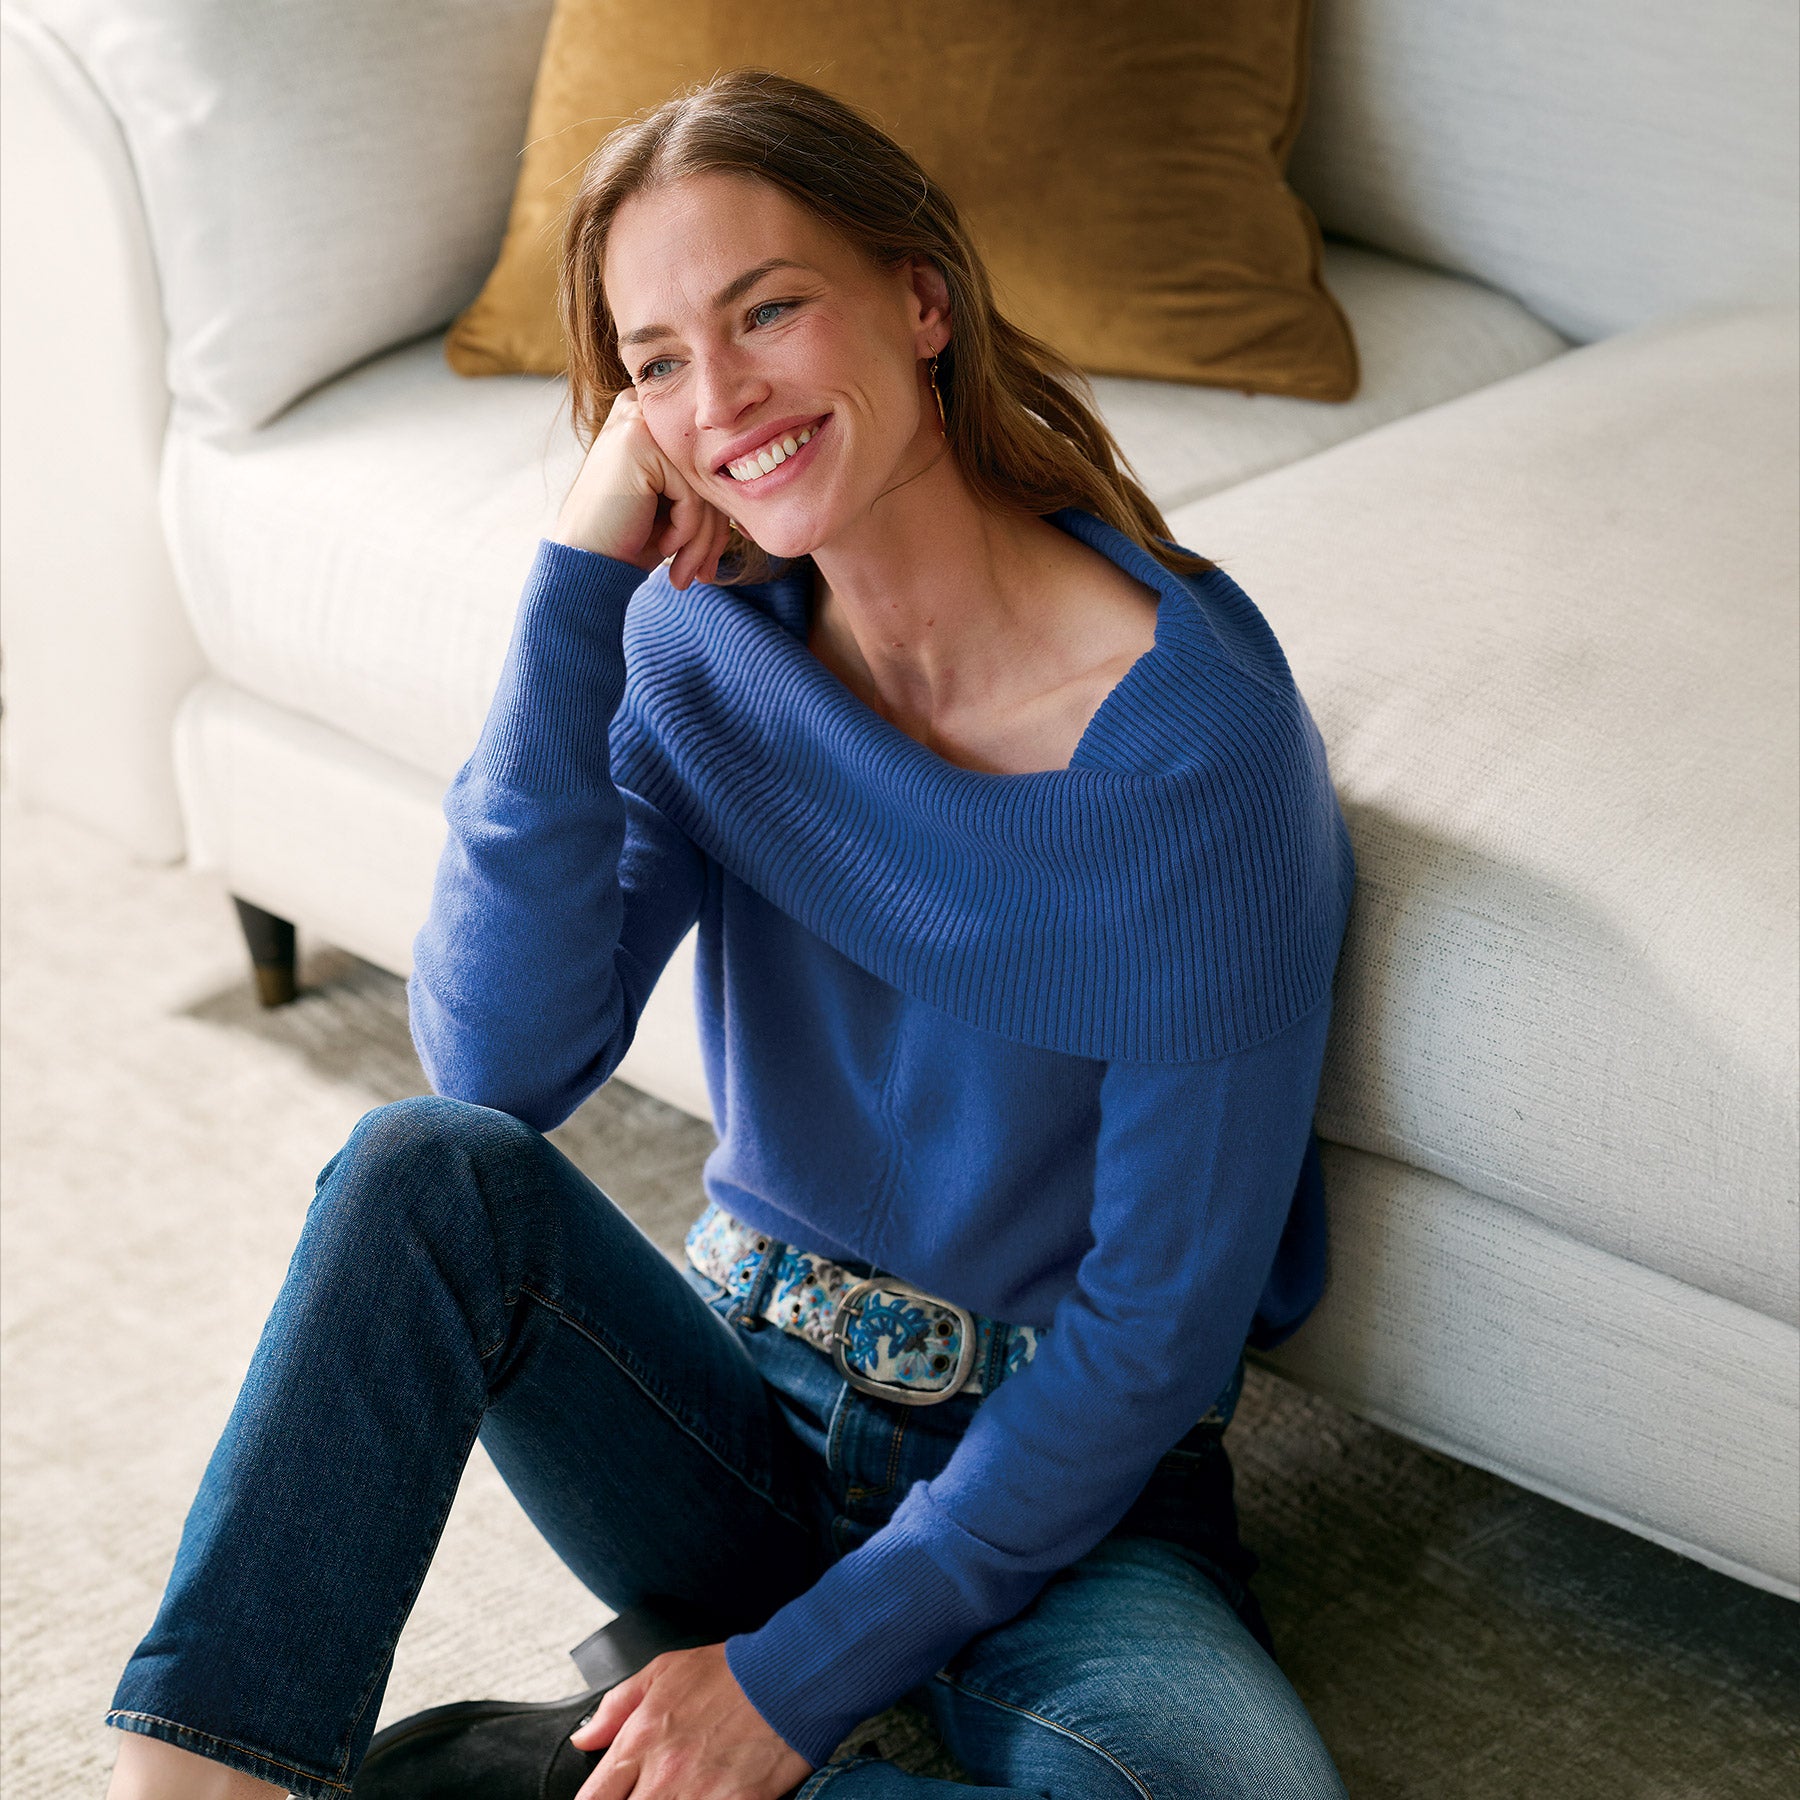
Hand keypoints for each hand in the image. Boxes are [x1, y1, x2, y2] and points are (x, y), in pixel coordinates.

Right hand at [553, 387, 732, 589]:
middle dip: (713, 534)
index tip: (712, 559)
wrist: (584, 565)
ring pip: (704, 487)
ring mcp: (639, 423)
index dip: (717, 516)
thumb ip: (704, 488)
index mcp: (651, 420)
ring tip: (685, 573)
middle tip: (703, 575)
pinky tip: (662, 546)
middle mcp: (642, 410)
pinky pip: (691, 497)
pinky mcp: (640, 444)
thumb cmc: (627, 540)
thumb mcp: (673, 508)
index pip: (706, 465)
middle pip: (708, 473)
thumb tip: (750, 494)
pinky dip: (683, 532)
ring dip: (701, 542)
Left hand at [569, 1640, 813, 1798]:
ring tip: (679, 1793)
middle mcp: (663, 1774)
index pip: (592, 1799)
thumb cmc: (730, 1674)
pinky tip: (707, 1798)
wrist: (788, 1679)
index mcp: (640, 1740)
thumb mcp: (665, 1671)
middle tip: (646, 1793)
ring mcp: (698, 1795)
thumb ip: (617, 1706)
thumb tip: (585, 1738)